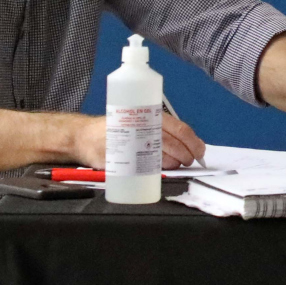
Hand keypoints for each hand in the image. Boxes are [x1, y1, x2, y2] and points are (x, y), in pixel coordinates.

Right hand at [69, 112, 206, 169]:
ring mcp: (130, 140)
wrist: (85, 136)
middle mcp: (141, 125)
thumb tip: (188, 145)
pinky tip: (157, 170)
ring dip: (173, 162)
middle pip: (173, 142)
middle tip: (190, 161)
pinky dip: (154, 169)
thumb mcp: (140, 122)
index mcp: (150, 114)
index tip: (200, 152)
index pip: (180, 128)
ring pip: (161, 154)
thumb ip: (160, 130)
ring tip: (176, 164)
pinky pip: (142, 165)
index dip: (194, 142)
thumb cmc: (117, 129)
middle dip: (186, 154)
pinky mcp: (119, 155)